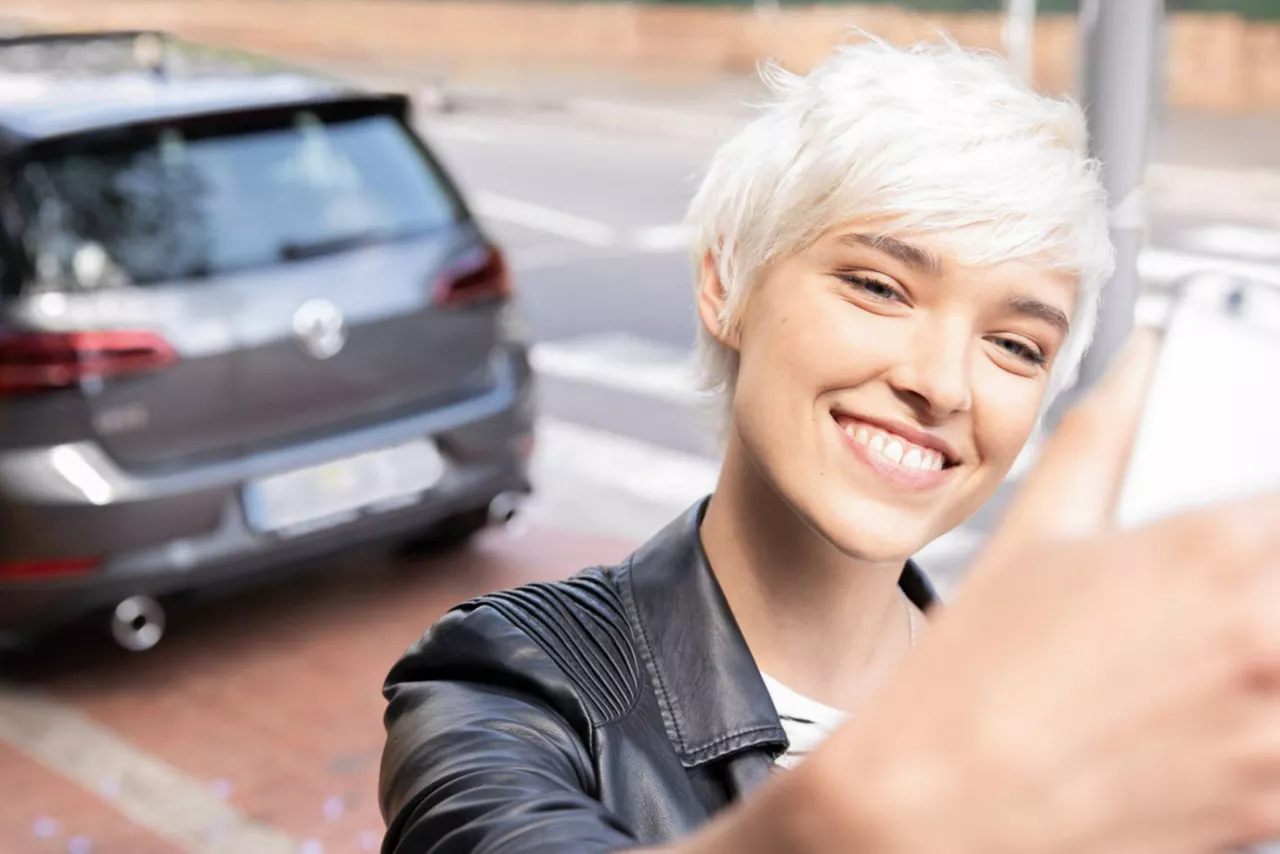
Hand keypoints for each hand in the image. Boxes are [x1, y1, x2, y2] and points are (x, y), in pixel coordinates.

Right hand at [804, 328, 1279, 853]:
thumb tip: (1141, 366)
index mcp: (1216, 552)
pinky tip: (1213, 723)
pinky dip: (1268, 732)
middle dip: (1266, 589)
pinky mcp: (1273, 811)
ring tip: (1215, 667)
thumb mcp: (1033, 538)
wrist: (933, 810)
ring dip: (1270, 664)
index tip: (1257, 534)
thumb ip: (1103, 436)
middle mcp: (1265, 638)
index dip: (1272, 517)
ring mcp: (1275, 733)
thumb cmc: (970, 684)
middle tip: (1225, 608)